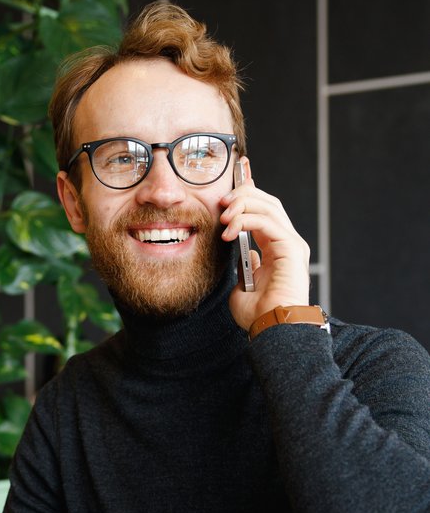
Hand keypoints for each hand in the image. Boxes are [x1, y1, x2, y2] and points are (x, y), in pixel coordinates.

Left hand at [219, 159, 309, 331]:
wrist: (272, 329)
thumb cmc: (258, 314)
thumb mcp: (241, 284)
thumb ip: (242, 265)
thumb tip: (241, 253)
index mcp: (276, 247)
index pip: (262, 210)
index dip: (248, 193)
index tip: (229, 183)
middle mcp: (286, 241)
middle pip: (266, 201)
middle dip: (242, 195)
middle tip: (220, 201)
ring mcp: (291, 243)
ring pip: (268, 205)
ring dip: (241, 205)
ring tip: (223, 217)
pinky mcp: (292, 247)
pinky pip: (267, 221)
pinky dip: (246, 220)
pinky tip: (230, 229)